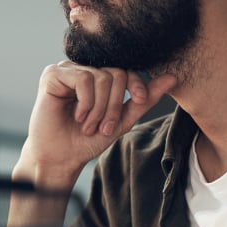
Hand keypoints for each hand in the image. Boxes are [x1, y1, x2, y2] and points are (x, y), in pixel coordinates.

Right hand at [17, 62, 175, 184]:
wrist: (61, 157)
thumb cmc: (88, 140)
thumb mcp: (122, 119)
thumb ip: (145, 99)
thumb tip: (173, 78)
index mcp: (100, 77)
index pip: (127, 71)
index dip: (137, 85)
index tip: (138, 101)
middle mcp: (84, 69)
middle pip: (116, 74)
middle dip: (114, 105)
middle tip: (103, 127)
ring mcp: (68, 69)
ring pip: (102, 77)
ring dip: (99, 109)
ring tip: (88, 125)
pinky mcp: (53, 74)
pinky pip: (83, 78)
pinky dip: (86, 102)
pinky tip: (77, 116)